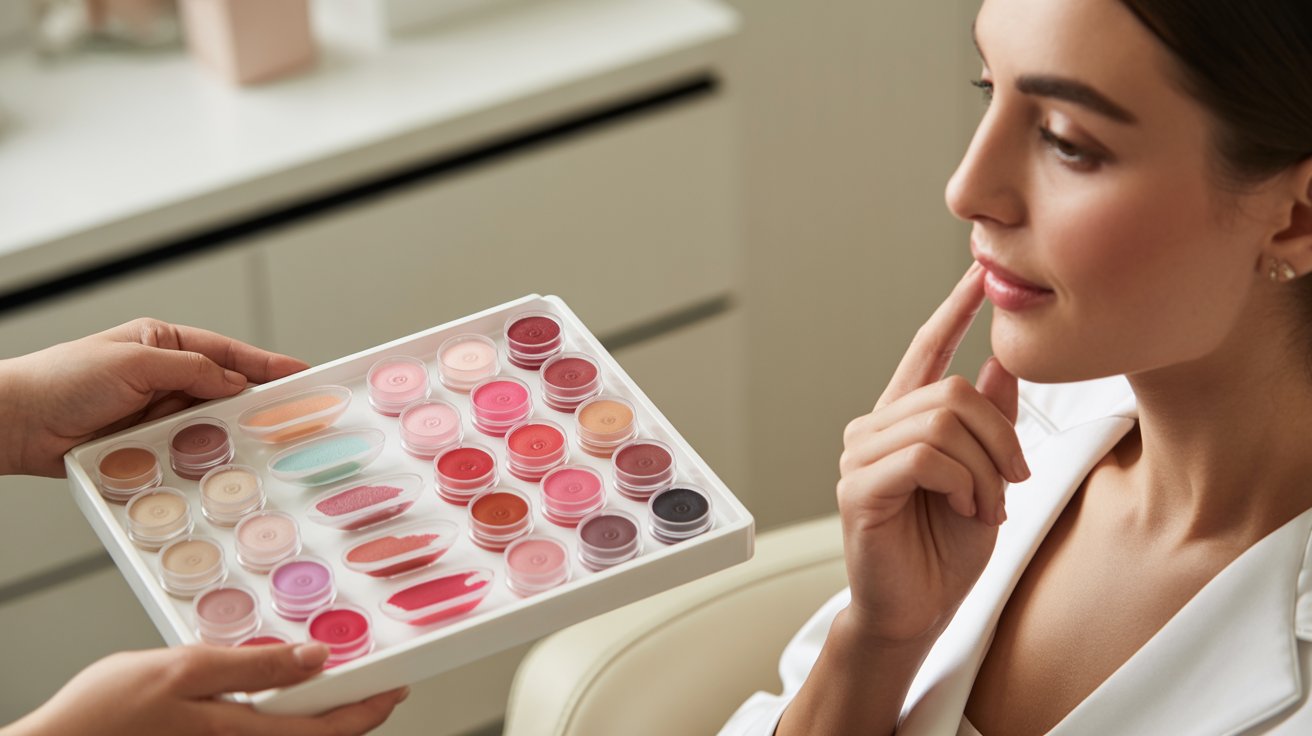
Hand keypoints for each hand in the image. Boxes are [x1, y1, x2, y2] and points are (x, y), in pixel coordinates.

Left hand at [0, 318, 308, 476]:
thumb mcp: (134, 362)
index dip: (265, 364)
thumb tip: (234, 383)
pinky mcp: (143, 445)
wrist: (13, 422)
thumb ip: (191, 370)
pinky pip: (183, 452)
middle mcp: (162, 378)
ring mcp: (153, 413)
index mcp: (162, 344)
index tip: (301, 374)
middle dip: (251, 406)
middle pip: (222, 392)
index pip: (227, 353)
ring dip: (221, 436)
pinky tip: (209, 465)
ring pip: (206, 425)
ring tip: (250, 447)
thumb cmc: (61, 380)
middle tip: (288, 419)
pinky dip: (195, 459)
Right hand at [4, 643, 406, 735]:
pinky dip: (281, 715)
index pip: (329, 731)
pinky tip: (278, 692)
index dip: (370, 709)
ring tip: (334, 679)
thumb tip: (316, 658)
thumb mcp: (186, 669)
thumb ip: (255, 665)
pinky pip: (260, 735)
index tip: (398, 687)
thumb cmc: (106, 715)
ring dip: (318, 713)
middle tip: (376, 680)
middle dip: (352, 710)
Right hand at [836, 261, 1029, 643]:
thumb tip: (1003, 360)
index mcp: (901, 421)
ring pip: (943, 423)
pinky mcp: (859, 488)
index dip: (953, 310)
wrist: (919, 612)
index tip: (978, 272)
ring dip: (983, 469)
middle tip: (1012, 480)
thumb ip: (988, 419)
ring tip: (984, 505)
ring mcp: (860, 457)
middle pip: (952, 392)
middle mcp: (873, 430)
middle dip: (998, 437)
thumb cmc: (943, 550)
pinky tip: (963, 508)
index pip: (927, 350)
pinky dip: (961, 482)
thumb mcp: (984, 475)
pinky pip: (925, 457)